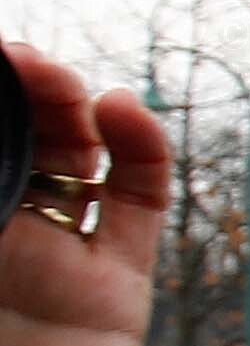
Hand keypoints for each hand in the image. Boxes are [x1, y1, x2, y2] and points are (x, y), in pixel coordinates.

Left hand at [0, 50, 171, 345]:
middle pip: (20, 134)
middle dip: (19, 87)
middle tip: (12, 60)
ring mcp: (57, 256)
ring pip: (76, 151)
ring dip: (69, 102)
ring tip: (56, 81)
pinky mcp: (115, 285)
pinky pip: (138, 201)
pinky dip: (141, 147)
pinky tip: (121, 112)